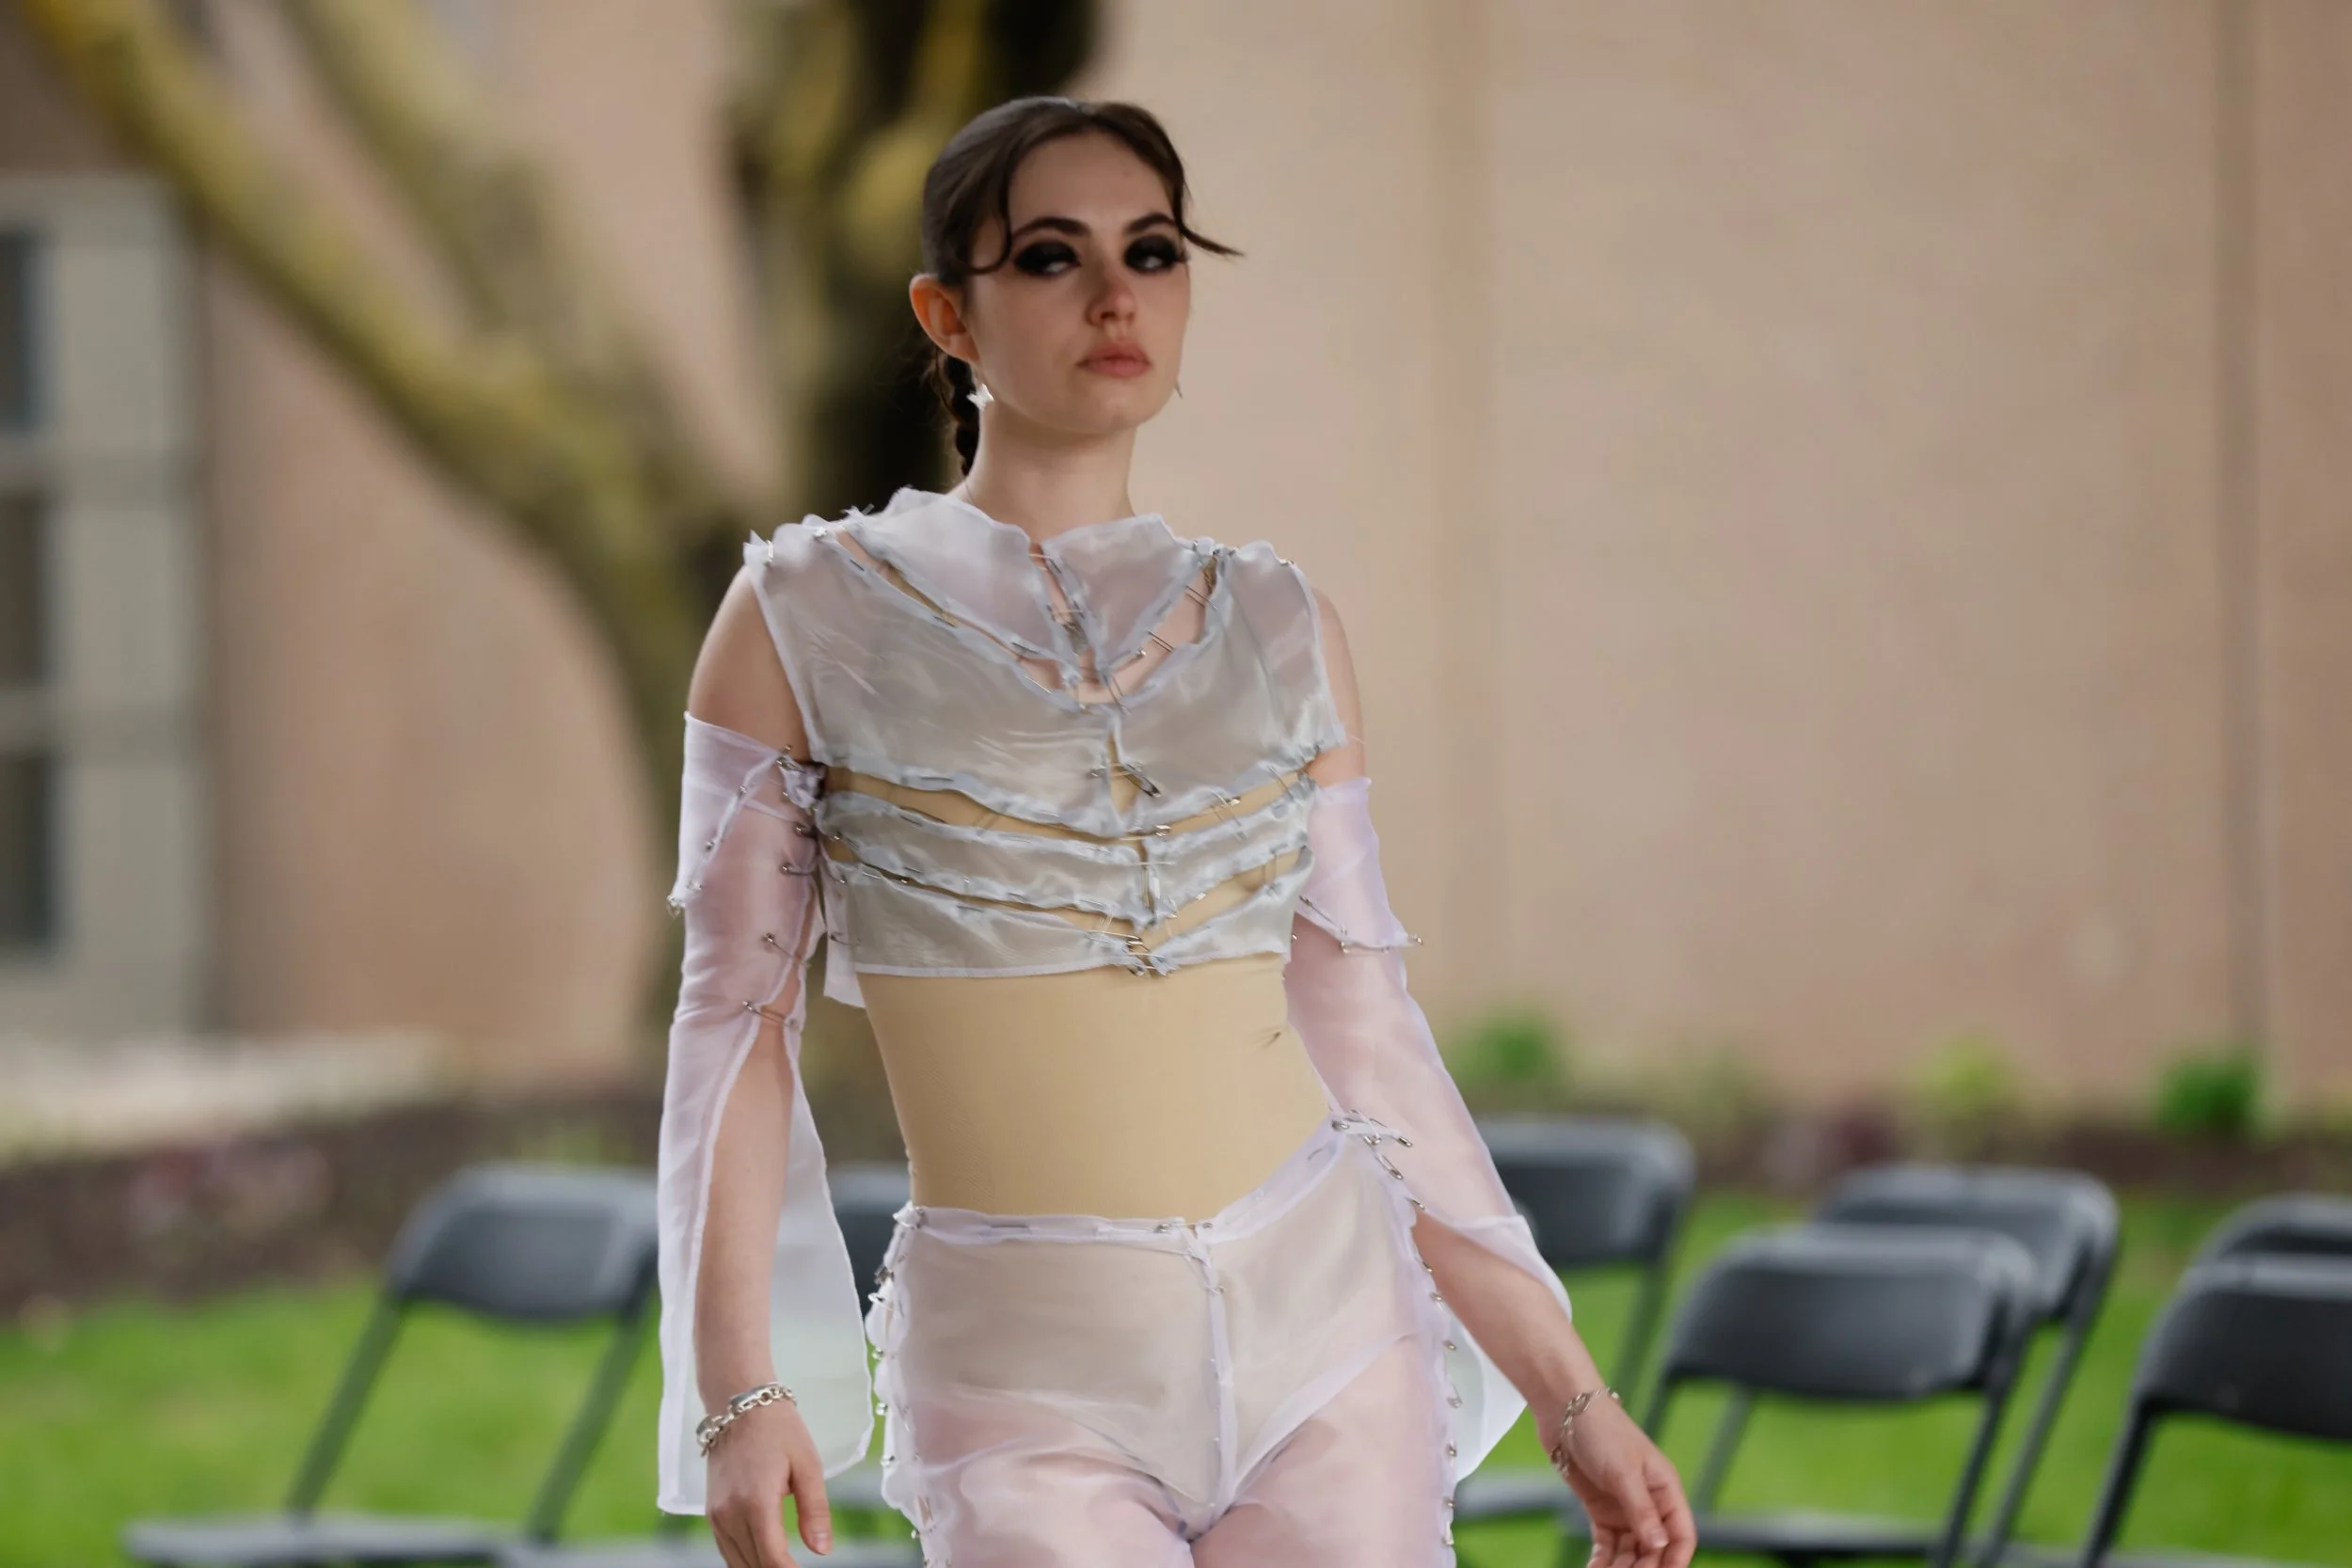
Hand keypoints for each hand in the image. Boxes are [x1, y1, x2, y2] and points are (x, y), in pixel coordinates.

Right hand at [705, 1397, 831, 1565]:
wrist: (738, 1405)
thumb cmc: (778, 1430)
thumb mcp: (808, 1465)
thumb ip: (815, 1511)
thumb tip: (822, 1551)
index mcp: (757, 1503)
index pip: (773, 1559)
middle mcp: (730, 1514)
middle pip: (754, 1566)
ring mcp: (716, 1515)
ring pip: (738, 1563)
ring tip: (786, 1566)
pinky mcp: (711, 1513)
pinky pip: (727, 1550)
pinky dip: (745, 1561)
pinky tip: (763, 1560)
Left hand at [1540, 1391, 1696, 1567]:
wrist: (1564, 1409)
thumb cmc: (1602, 1430)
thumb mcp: (1624, 1471)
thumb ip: (1641, 1510)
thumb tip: (1659, 1545)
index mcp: (1666, 1489)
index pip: (1681, 1534)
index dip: (1675, 1559)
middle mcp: (1649, 1502)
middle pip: (1655, 1548)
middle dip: (1644, 1567)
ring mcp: (1624, 1507)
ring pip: (1630, 1550)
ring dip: (1622, 1567)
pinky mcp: (1600, 1509)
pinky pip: (1607, 1544)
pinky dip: (1602, 1560)